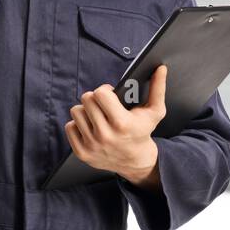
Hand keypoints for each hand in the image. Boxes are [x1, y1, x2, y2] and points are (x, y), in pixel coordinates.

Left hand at [64, 64, 167, 185]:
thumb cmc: (143, 132)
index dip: (105, 90)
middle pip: (86, 99)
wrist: (135, 161)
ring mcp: (92, 145)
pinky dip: (78, 125)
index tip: (110, 95)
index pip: (100, 93)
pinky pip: (69, 126)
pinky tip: (90, 127)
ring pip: (76, 111)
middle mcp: (105, 135)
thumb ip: (158, 88)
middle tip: (103, 105)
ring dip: (85, 111)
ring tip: (97, 116)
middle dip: (95, 99)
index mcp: (122, 123)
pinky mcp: (82, 152)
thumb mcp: (154, 111)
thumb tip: (161, 68)